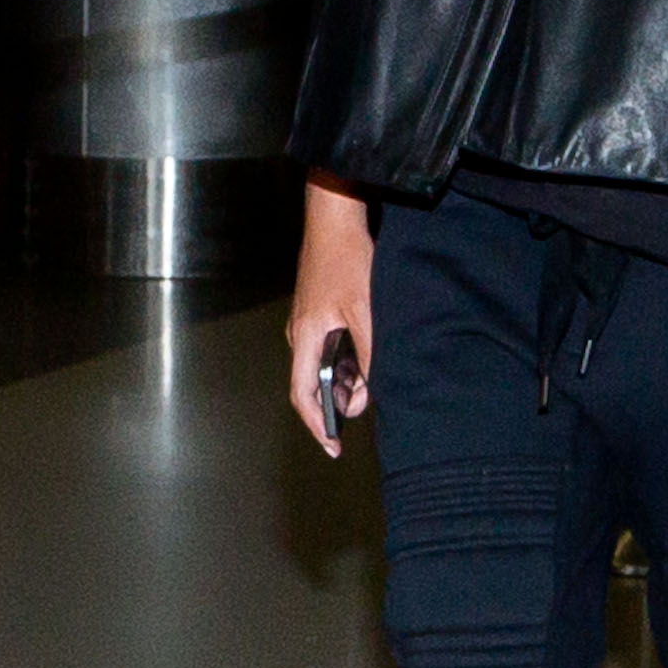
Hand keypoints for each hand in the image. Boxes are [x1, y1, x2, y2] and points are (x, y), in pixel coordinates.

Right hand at [286, 173, 374, 457]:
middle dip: (334, 404)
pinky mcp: (314, 312)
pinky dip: (342, 362)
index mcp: (306, 337)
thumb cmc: (348, 260)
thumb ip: (366, 354)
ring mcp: (304, 322)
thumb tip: (365, 393)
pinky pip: (324, 349)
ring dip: (342, 381)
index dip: (317, 425)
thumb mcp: (366, 311)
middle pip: (311, 384)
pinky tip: (363, 359)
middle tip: (362, 412)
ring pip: (320, 366)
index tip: (333, 447)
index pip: (303, 394)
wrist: (334, 220)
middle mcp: (298, 334)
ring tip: (368, 385)